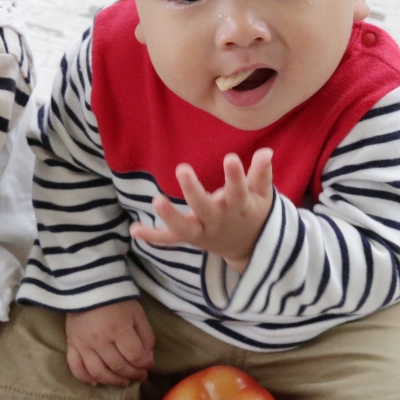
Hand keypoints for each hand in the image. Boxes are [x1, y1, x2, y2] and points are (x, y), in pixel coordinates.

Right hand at [64, 300, 154, 386]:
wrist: (89, 287)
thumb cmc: (117, 301)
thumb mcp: (137, 314)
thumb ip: (146, 336)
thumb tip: (147, 359)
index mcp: (118, 329)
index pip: (134, 356)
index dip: (144, 364)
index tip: (148, 365)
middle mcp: (99, 340)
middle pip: (118, 366)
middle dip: (133, 374)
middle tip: (140, 375)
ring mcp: (83, 344)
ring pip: (98, 372)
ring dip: (113, 381)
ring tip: (124, 381)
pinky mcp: (71, 344)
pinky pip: (76, 367)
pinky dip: (85, 378)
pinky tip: (96, 383)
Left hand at [131, 149, 275, 274]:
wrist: (248, 246)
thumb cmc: (252, 211)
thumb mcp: (261, 195)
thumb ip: (261, 174)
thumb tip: (265, 152)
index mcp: (239, 208)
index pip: (238, 192)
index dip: (235, 177)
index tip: (230, 158)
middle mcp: (219, 221)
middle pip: (206, 208)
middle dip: (193, 191)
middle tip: (182, 169)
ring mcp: (203, 232)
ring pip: (185, 228)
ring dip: (170, 216)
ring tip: (156, 200)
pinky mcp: (190, 238)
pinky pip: (170, 239)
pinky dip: (153, 236)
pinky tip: (134, 230)